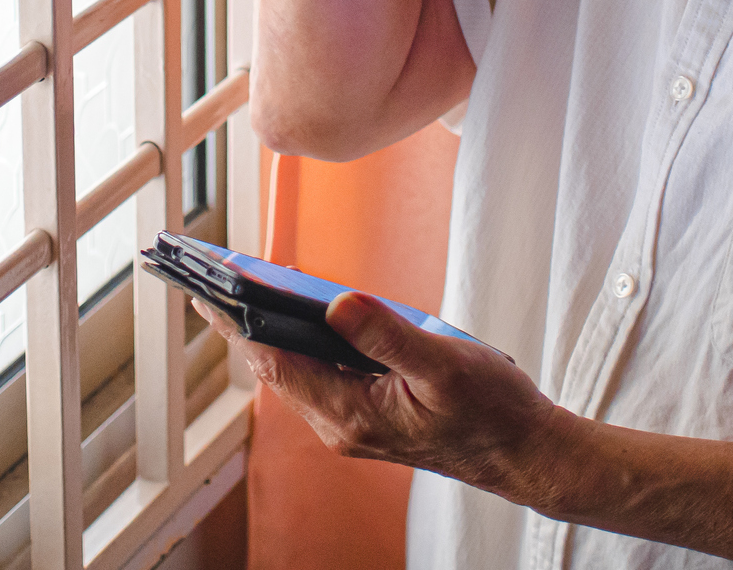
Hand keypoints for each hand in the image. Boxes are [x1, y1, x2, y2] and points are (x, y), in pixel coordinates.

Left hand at [200, 290, 570, 508]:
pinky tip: (299, 315)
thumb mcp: (443, 364)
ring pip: (296, 372)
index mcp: (351, 414)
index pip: (276, 364)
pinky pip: (320, 375)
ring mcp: (353, 422)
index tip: (209, 291)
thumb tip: (336, 304)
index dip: (240, 325)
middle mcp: (342, 424)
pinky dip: (302, 343)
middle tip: (210, 280)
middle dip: (243, 324)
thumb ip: (387, 335)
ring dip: (270, 332)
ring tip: (242, 290)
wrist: (524, 453)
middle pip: (276, 368)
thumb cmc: (491, 412)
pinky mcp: (368, 415)